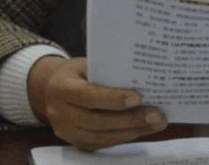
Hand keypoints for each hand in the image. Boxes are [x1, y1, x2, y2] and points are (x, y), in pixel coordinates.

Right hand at [27, 56, 167, 150]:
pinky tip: (143, 129)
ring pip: (101, 137)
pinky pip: (102, 144)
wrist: (52, 88)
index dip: (113, 99)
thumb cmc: (78, 72)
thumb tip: (142, 79)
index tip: (137, 98)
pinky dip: (124, 137)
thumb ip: (107, 72)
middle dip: (130, 120)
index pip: (88, 96)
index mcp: (61, 88)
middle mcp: (59, 112)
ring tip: (156, 123)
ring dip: (132, 132)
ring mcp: (66, 131)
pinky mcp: (75, 142)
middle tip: (155, 115)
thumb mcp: (87, 64)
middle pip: (97, 121)